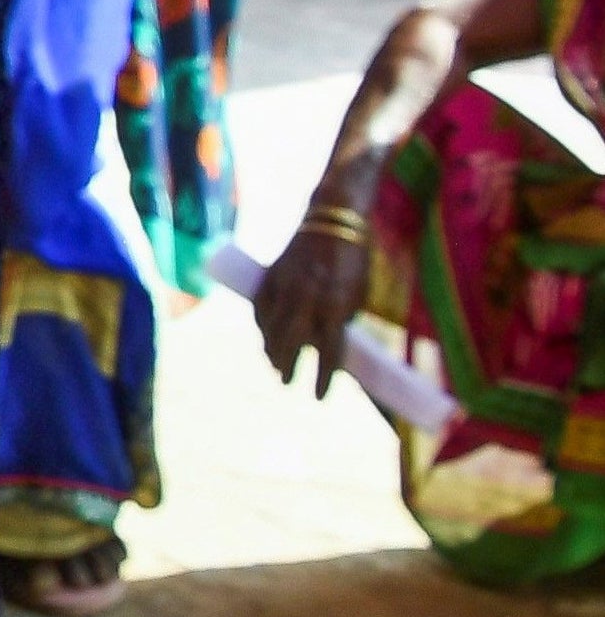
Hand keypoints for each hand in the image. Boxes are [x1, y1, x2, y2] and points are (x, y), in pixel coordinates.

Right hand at [256, 207, 374, 393]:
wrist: (332, 219)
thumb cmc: (353, 259)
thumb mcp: (357, 293)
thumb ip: (340, 318)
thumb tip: (323, 343)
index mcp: (337, 303)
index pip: (329, 351)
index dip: (323, 378)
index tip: (319, 397)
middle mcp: (308, 296)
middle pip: (292, 341)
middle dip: (288, 366)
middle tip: (287, 383)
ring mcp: (285, 285)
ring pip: (271, 327)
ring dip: (271, 349)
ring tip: (275, 365)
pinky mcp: (270, 275)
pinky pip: (260, 308)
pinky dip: (261, 325)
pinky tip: (264, 337)